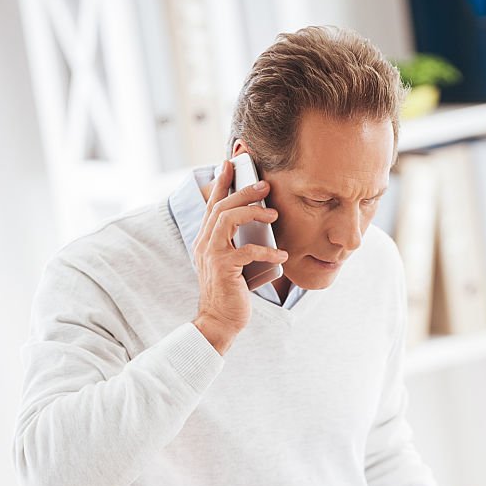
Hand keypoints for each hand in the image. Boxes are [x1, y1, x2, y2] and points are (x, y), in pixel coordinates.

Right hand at [192, 162, 287, 353]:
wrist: (219, 321)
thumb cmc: (231, 294)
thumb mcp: (235, 265)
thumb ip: (240, 245)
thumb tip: (264, 230)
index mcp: (206, 240)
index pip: (213, 205)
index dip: (222, 182)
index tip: (230, 163)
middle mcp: (204, 243)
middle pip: (221, 206)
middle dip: (243, 190)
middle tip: (265, 185)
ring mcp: (211, 254)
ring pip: (227, 219)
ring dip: (252, 212)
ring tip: (273, 215)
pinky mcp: (223, 268)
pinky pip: (246, 250)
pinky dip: (266, 250)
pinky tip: (281, 253)